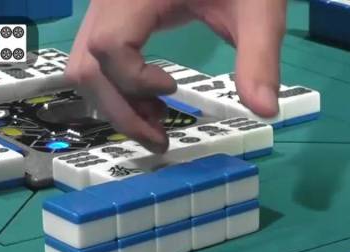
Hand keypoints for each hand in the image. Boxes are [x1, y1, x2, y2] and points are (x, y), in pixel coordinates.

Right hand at [67, 0, 286, 153]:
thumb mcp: (259, 7)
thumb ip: (259, 56)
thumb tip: (265, 111)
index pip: (108, 46)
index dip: (134, 80)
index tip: (173, 89)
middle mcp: (110, 1)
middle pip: (87, 65)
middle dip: (120, 110)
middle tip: (160, 139)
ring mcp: (107, 7)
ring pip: (84, 65)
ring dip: (115, 102)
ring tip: (157, 121)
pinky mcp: (115, 14)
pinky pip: (96, 57)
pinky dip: (116, 86)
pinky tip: (154, 99)